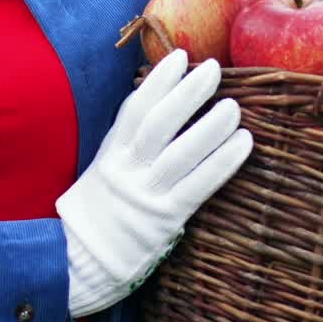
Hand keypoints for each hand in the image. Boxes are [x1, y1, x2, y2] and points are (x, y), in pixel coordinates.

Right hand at [55, 49, 251, 319]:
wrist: (79, 264)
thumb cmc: (101, 212)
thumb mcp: (105, 170)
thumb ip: (128, 142)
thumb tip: (161, 104)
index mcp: (110, 155)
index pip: (134, 109)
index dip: (158, 81)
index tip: (180, 56)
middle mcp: (126, 171)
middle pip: (158, 124)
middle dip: (186, 93)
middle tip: (213, 68)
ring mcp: (145, 195)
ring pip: (181, 154)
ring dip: (210, 126)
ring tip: (234, 106)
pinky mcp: (165, 220)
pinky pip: (198, 186)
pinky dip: (222, 162)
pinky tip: (243, 143)